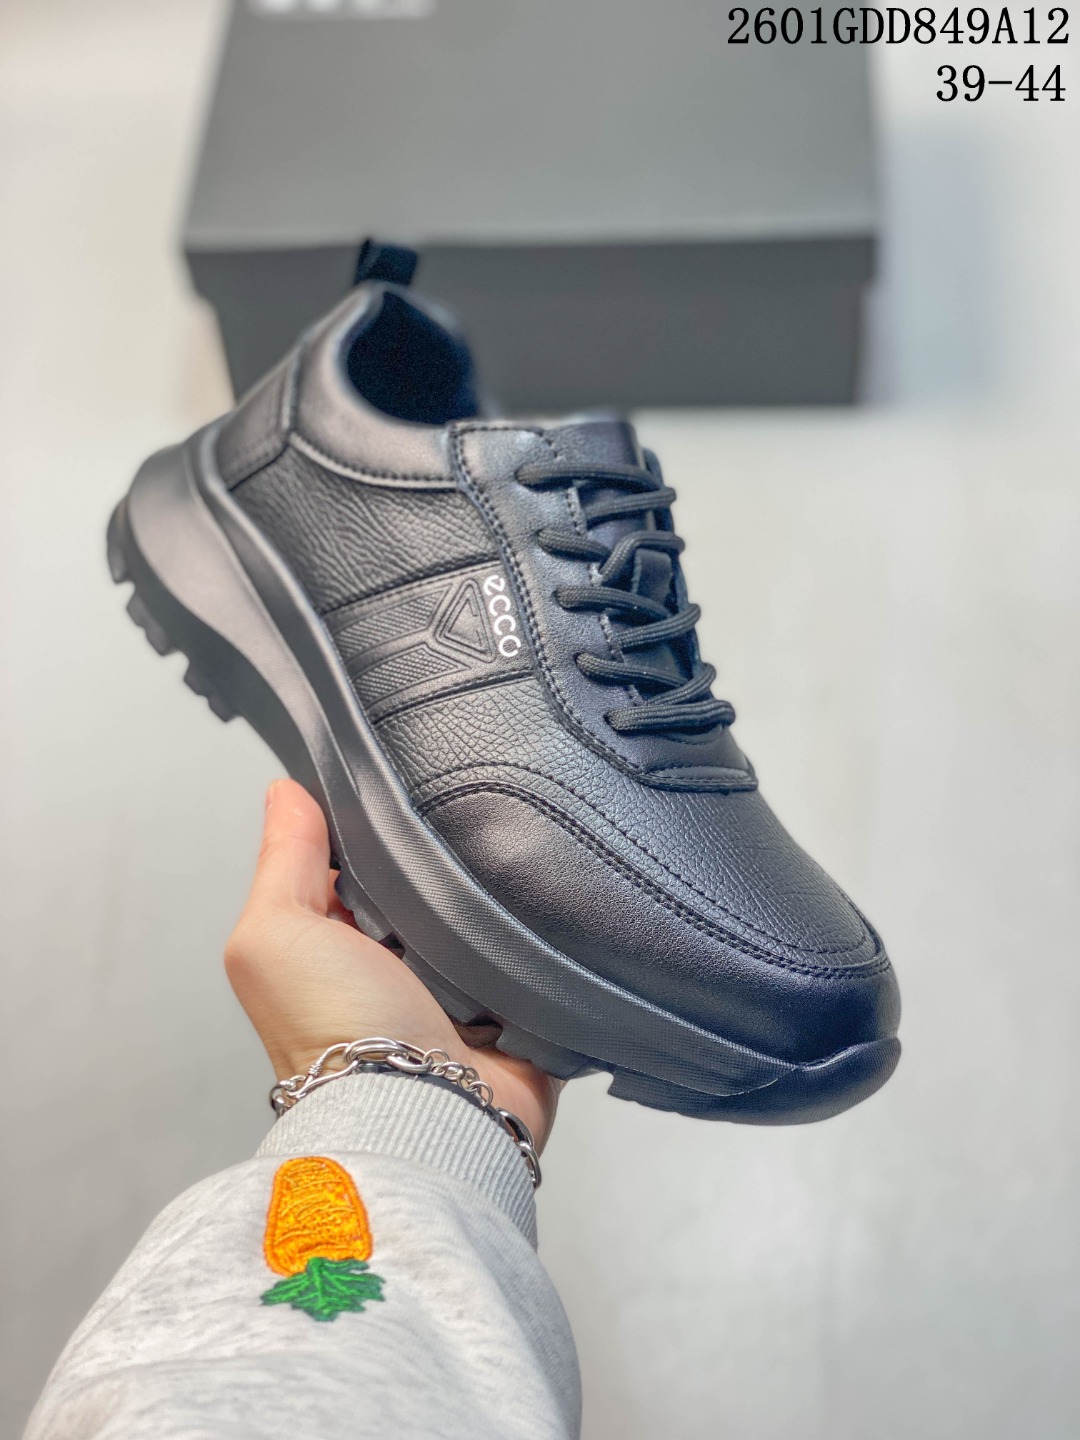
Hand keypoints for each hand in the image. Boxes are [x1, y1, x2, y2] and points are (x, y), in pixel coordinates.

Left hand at [225, 779, 559, 1148]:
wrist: (420, 1116)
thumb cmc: (333, 1030)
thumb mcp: (277, 932)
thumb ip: (284, 860)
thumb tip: (286, 791)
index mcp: (336, 944)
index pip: (361, 862)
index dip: (377, 824)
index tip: (405, 778)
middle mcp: (397, 967)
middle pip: (431, 884)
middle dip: (449, 852)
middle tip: (473, 805)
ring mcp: (462, 991)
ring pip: (490, 914)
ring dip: (501, 891)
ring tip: (523, 842)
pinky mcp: (521, 1013)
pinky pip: (543, 955)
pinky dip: (548, 933)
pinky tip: (555, 896)